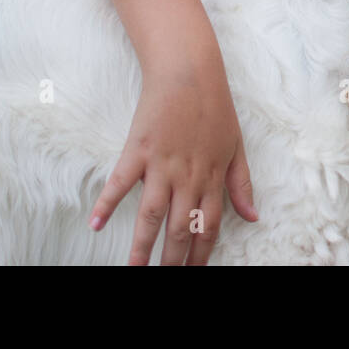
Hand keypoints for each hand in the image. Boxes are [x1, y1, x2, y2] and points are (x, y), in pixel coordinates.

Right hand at [88, 62, 258, 264]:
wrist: (189, 70)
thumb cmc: (214, 105)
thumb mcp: (236, 146)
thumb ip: (241, 184)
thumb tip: (252, 216)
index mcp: (212, 177)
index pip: (207, 228)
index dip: (200, 255)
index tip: (193, 274)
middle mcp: (187, 177)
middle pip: (178, 230)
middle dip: (171, 261)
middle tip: (163, 279)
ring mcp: (161, 165)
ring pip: (150, 216)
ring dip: (142, 246)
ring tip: (134, 269)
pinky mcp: (137, 150)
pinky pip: (119, 183)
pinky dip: (106, 204)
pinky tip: (96, 225)